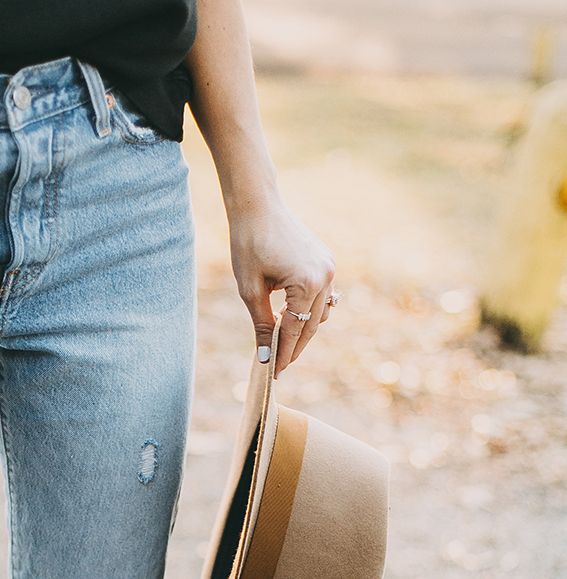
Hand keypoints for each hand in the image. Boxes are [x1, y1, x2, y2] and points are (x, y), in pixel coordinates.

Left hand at [228, 195, 334, 375]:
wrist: (258, 206)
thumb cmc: (248, 244)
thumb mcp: (251, 290)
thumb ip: (262, 325)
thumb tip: (265, 357)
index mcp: (307, 283)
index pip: (296, 329)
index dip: (285, 353)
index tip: (274, 373)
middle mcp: (325, 276)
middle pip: (312, 324)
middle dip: (295, 346)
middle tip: (279, 365)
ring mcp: (329, 267)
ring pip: (320, 311)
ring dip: (303, 328)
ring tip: (282, 341)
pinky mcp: (326, 261)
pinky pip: (322, 294)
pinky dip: (308, 308)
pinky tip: (289, 316)